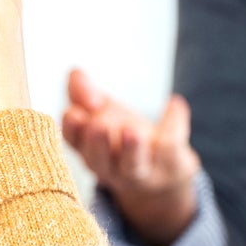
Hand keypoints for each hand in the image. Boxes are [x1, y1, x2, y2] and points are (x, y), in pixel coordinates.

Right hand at [60, 69, 200, 245]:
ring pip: (133, 166)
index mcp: (89, 150)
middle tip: (98, 124)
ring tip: (132, 130)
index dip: (72, 129)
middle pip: (99, 161)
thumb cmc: (123, 139)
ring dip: (132, 149)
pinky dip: (173, 123)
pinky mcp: (170, 166)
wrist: (164, 172)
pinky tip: (173, 104)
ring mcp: (141, 171)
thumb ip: (85, 93)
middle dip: (98, 143)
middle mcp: (111, 167)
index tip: (74, 113)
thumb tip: (75, 73)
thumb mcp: (102, 112)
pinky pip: (171, 147)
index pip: (74, 143)